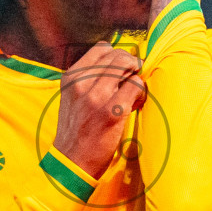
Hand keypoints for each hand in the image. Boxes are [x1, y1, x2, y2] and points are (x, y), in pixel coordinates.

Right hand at [52, 41, 145, 179]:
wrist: (71, 161)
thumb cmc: (76, 130)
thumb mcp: (73, 98)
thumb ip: (90, 79)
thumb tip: (120, 63)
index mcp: (72, 77)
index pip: (102, 49)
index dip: (117, 56)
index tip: (122, 69)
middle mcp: (82, 83)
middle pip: (118, 55)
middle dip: (131, 64)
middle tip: (133, 78)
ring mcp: (97, 97)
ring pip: (129, 67)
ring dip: (136, 77)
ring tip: (132, 93)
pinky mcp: (113, 112)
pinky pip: (136, 86)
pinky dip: (140, 93)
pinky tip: (134, 104)